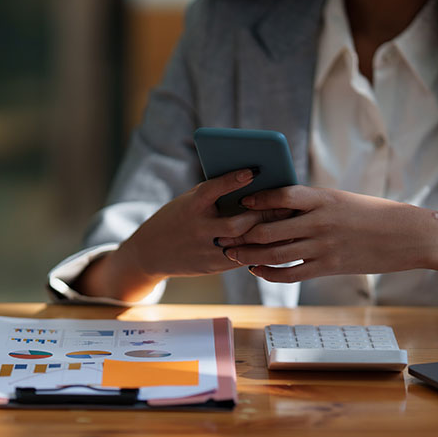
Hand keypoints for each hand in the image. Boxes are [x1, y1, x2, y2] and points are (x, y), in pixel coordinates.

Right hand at [76, 169, 291, 300]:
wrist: (151, 252)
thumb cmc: (178, 217)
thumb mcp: (189, 201)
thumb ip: (214, 194)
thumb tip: (252, 182)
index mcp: (191, 206)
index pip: (213, 189)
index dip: (233, 180)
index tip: (253, 170)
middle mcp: (198, 228)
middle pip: (237, 223)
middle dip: (263, 214)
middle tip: (286, 204)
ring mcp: (206, 250)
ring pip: (243, 243)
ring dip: (266, 233)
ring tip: (285, 222)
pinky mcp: (212, 266)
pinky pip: (242, 257)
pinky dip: (259, 248)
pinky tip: (275, 240)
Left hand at [214, 186, 429, 282]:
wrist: (406, 235)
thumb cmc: (373, 214)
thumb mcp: (341, 200)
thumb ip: (312, 204)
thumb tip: (280, 206)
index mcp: (323, 197)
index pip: (282, 194)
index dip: (258, 199)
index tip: (241, 201)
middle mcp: (320, 221)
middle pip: (270, 228)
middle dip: (243, 232)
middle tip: (224, 234)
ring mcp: (324, 246)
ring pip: (276, 252)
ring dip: (250, 254)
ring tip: (233, 254)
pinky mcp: (329, 267)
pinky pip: (292, 273)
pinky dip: (270, 272)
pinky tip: (258, 270)